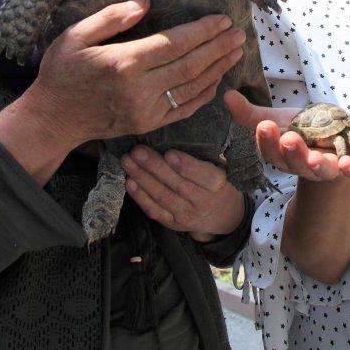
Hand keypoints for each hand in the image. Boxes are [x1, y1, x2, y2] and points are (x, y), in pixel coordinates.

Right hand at [25, 0, 245, 142]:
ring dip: (218, 68)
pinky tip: (218, 78)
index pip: (174, 44)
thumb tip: (145, 3)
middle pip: (190, 65)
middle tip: (240, 33)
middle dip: (219, 47)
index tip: (222, 19)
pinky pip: (185, 108)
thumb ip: (111, 17)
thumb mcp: (75, 35)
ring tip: (236, 51)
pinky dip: (205, 93)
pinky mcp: (149, 124)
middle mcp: (139, 89)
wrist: (53, 118)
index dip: (202, 31)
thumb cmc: (62, 71)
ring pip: (193, 87)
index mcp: (123, 63)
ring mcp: (146, 110)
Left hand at [121, 146, 244, 241]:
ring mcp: (187, 215)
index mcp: (219, 184)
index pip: (205, 176)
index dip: (187, 165)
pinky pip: (154, 210)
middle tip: (138, 151)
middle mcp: (203, 202)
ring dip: (142, 178)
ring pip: (163, 197)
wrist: (222, 215)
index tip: (169, 153)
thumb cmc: (218, 182)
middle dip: (155, 167)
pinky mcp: (173, 223)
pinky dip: (140, 197)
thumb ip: (207, 152)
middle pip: (178, 185)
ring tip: (128, 162)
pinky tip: (129, 182)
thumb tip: (186, 125)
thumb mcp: (222, 166)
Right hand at [224, 91, 349, 180]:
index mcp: (283, 156)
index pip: (272, 153)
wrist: (335, 138)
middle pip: (295, 163)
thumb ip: (251, 114)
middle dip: (292, 152)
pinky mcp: (349, 163)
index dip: (268, 142)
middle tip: (289, 138)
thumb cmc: (301, 130)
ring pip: (320, 170)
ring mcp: (327, 166)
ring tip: (314, 159)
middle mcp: (303, 165)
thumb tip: (226, 95)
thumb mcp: (277, 120)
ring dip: (317, 165)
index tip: (265, 126)